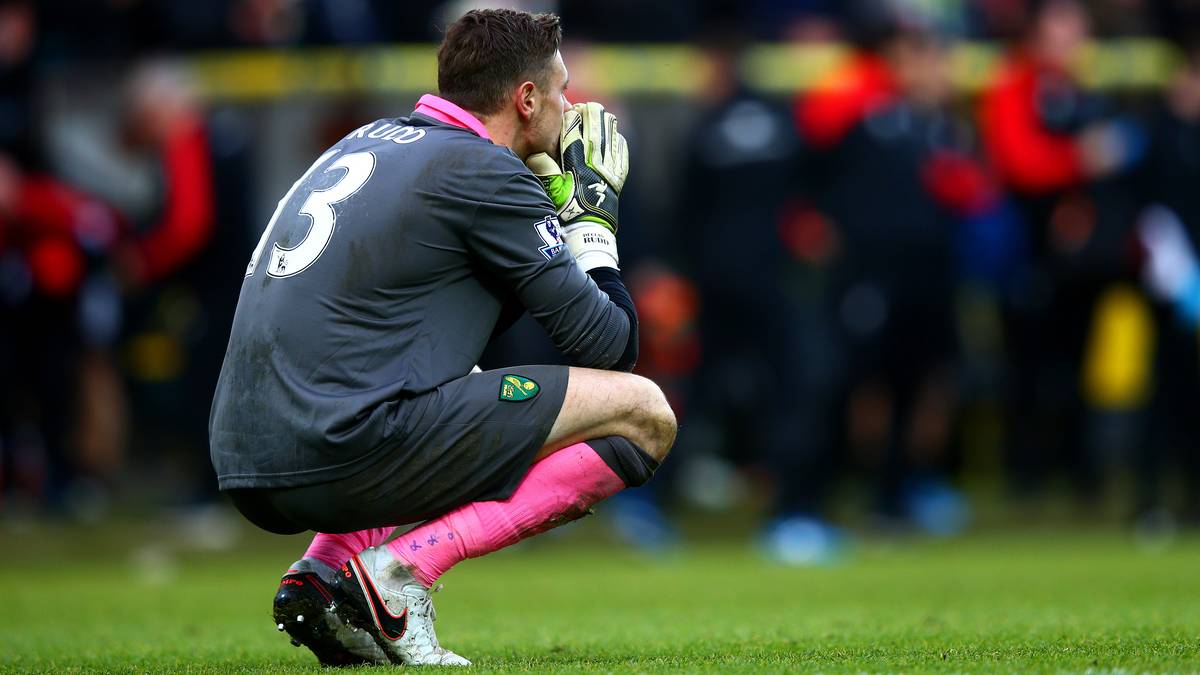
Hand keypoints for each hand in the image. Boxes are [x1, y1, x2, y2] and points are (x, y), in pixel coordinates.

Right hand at [526, 102, 628, 270]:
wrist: (588, 230)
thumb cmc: (565, 209)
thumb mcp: (549, 189)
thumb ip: (543, 168)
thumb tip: (535, 153)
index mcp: (576, 161)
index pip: (575, 130)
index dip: (573, 117)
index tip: (571, 109)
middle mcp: (594, 162)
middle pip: (596, 130)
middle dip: (592, 116)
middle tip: (588, 106)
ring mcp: (609, 169)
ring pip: (611, 138)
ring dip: (607, 125)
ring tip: (603, 115)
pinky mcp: (617, 177)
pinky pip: (622, 154)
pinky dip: (619, 142)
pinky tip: (616, 136)